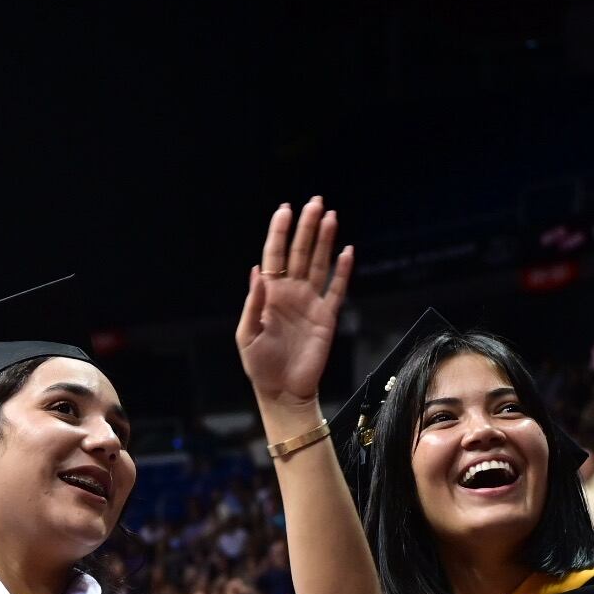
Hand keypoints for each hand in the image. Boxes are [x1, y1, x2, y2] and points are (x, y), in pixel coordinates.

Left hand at [235, 198, 352, 411]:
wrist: (283, 390)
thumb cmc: (260, 365)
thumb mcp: (247, 335)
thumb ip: (253, 304)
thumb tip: (257, 272)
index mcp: (268, 294)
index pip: (274, 255)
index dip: (279, 232)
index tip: (285, 209)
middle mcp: (291, 292)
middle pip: (300, 252)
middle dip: (307, 227)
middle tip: (315, 203)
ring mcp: (310, 302)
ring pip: (320, 264)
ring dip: (326, 241)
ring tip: (331, 217)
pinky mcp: (327, 316)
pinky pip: (336, 289)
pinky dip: (343, 271)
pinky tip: (347, 251)